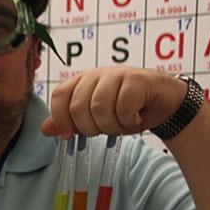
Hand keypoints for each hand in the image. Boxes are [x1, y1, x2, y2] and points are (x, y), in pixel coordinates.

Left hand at [40, 66, 186, 137]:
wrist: (163, 104)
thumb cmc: (128, 110)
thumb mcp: (95, 120)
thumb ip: (70, 122)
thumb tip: (45, 129)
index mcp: (82, 82)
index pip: (59, 96)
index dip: (60, 118)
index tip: (69, 135)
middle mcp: (97, 74)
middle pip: (78, 107)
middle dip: (91, 128)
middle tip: (106, 128)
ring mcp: (117, 74)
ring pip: (99, 108)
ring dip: (111, 125)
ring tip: (121, 123)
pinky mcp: (136, 79)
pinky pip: (123, 107)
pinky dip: (129, 120)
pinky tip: (136, 117)